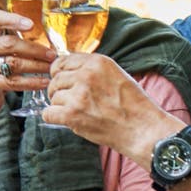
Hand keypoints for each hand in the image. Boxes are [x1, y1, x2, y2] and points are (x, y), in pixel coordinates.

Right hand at [0, 10, 56, 121]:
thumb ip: (12, 46)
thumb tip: (44, 43)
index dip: (12, 19)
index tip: (31, 25)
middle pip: (9, 43)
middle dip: (35, 49)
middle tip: (52, 55)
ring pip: (13, 63)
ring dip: (36, 66)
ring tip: (51, 69)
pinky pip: (12, 81)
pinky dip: (31, 82)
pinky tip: (43, 83)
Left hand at [42, 53, 178, 159]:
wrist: (142, 129)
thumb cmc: (134, 105)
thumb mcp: (116, 75)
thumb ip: (93, 70)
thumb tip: (68, 71)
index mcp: (97, 62)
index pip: (62, 61)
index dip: (60, 73)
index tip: (64, 82)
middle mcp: (86, 75)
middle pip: (55, 79)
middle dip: (60, 90)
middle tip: (72, 101)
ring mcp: (78, 95)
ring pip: (52, 97)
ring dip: (60, 106)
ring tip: (78, 112)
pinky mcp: (72, 114)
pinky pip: (48, 113)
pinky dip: (54, 118)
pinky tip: (67, 120)